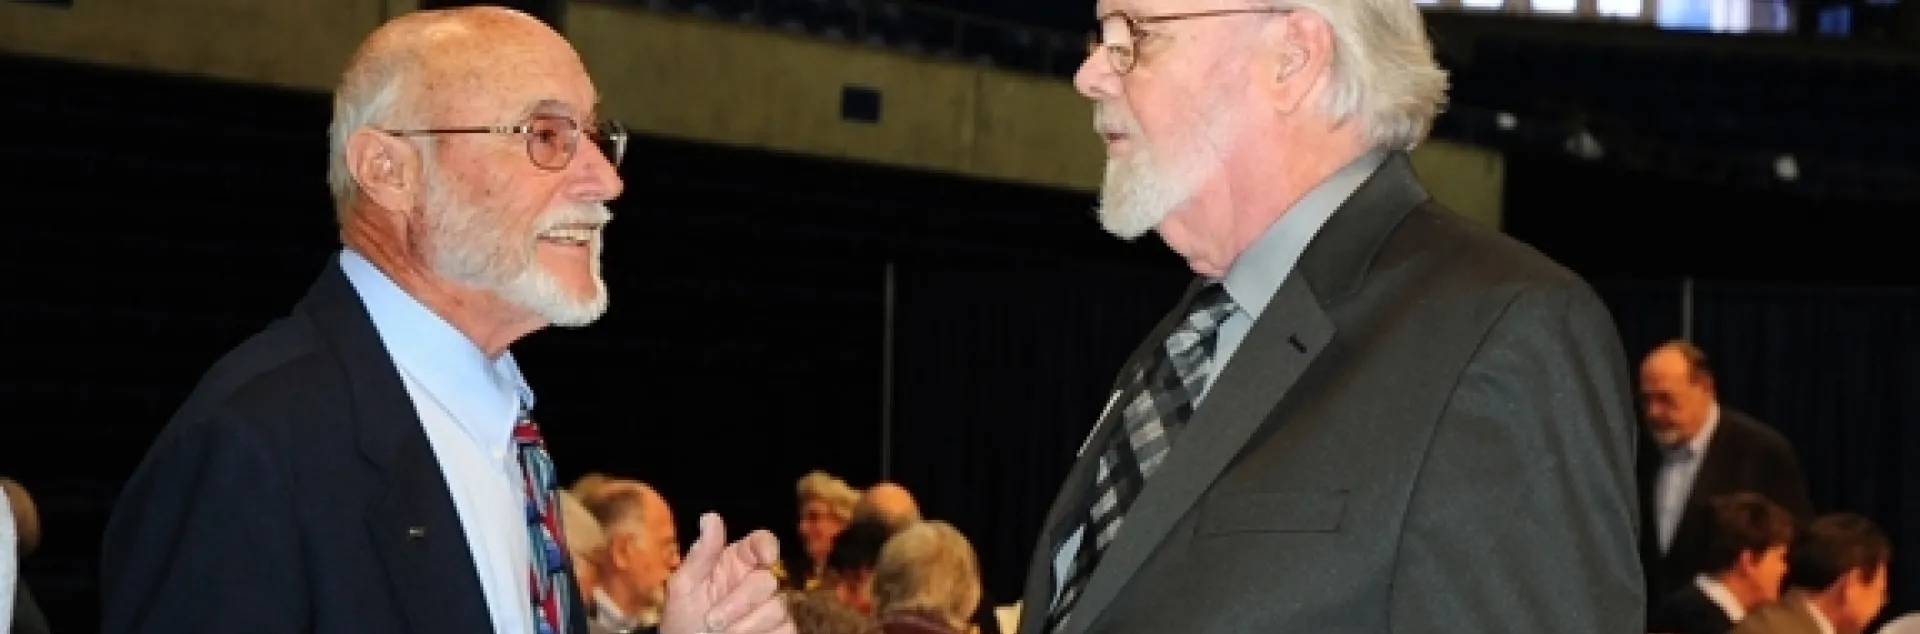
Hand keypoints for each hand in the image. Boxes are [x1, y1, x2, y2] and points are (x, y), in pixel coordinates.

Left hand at [659, 513, 794, 633]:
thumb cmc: (682, 627)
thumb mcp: (683, 590)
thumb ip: (701, 555)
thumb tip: (710, 517)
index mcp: (734, 565)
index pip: (760, 544)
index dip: (767, 545)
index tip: (767, 556)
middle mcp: (756, 584)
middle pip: (768, 580)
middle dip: (740, 603)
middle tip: (712, 621)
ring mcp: (772, 610)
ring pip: (778, 608)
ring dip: (746, 627)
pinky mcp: (782, 632)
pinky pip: (787, 630)